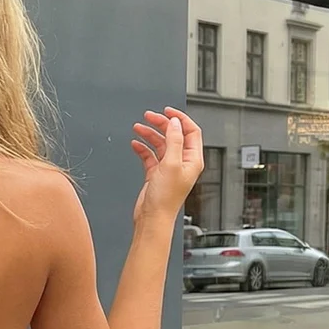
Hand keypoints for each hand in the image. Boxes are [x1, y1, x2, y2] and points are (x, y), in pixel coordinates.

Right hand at [131, 107, 203, 226]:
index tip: (167, 111)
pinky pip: (150, 156)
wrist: (152, 218)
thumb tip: (175, 123)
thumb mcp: (171, 164)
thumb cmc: (165, 199)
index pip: (190, 131)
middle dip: (161, 124)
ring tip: (139, 127)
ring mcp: (169, 168)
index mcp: (193, 159)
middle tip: (149, 116)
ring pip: (160, 144)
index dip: (180, 119)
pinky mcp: (156, 174)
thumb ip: (174, 140)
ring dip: (150, 134)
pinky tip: (136, 144)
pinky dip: (143, 148)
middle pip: (174, 135)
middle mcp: (182, 162)